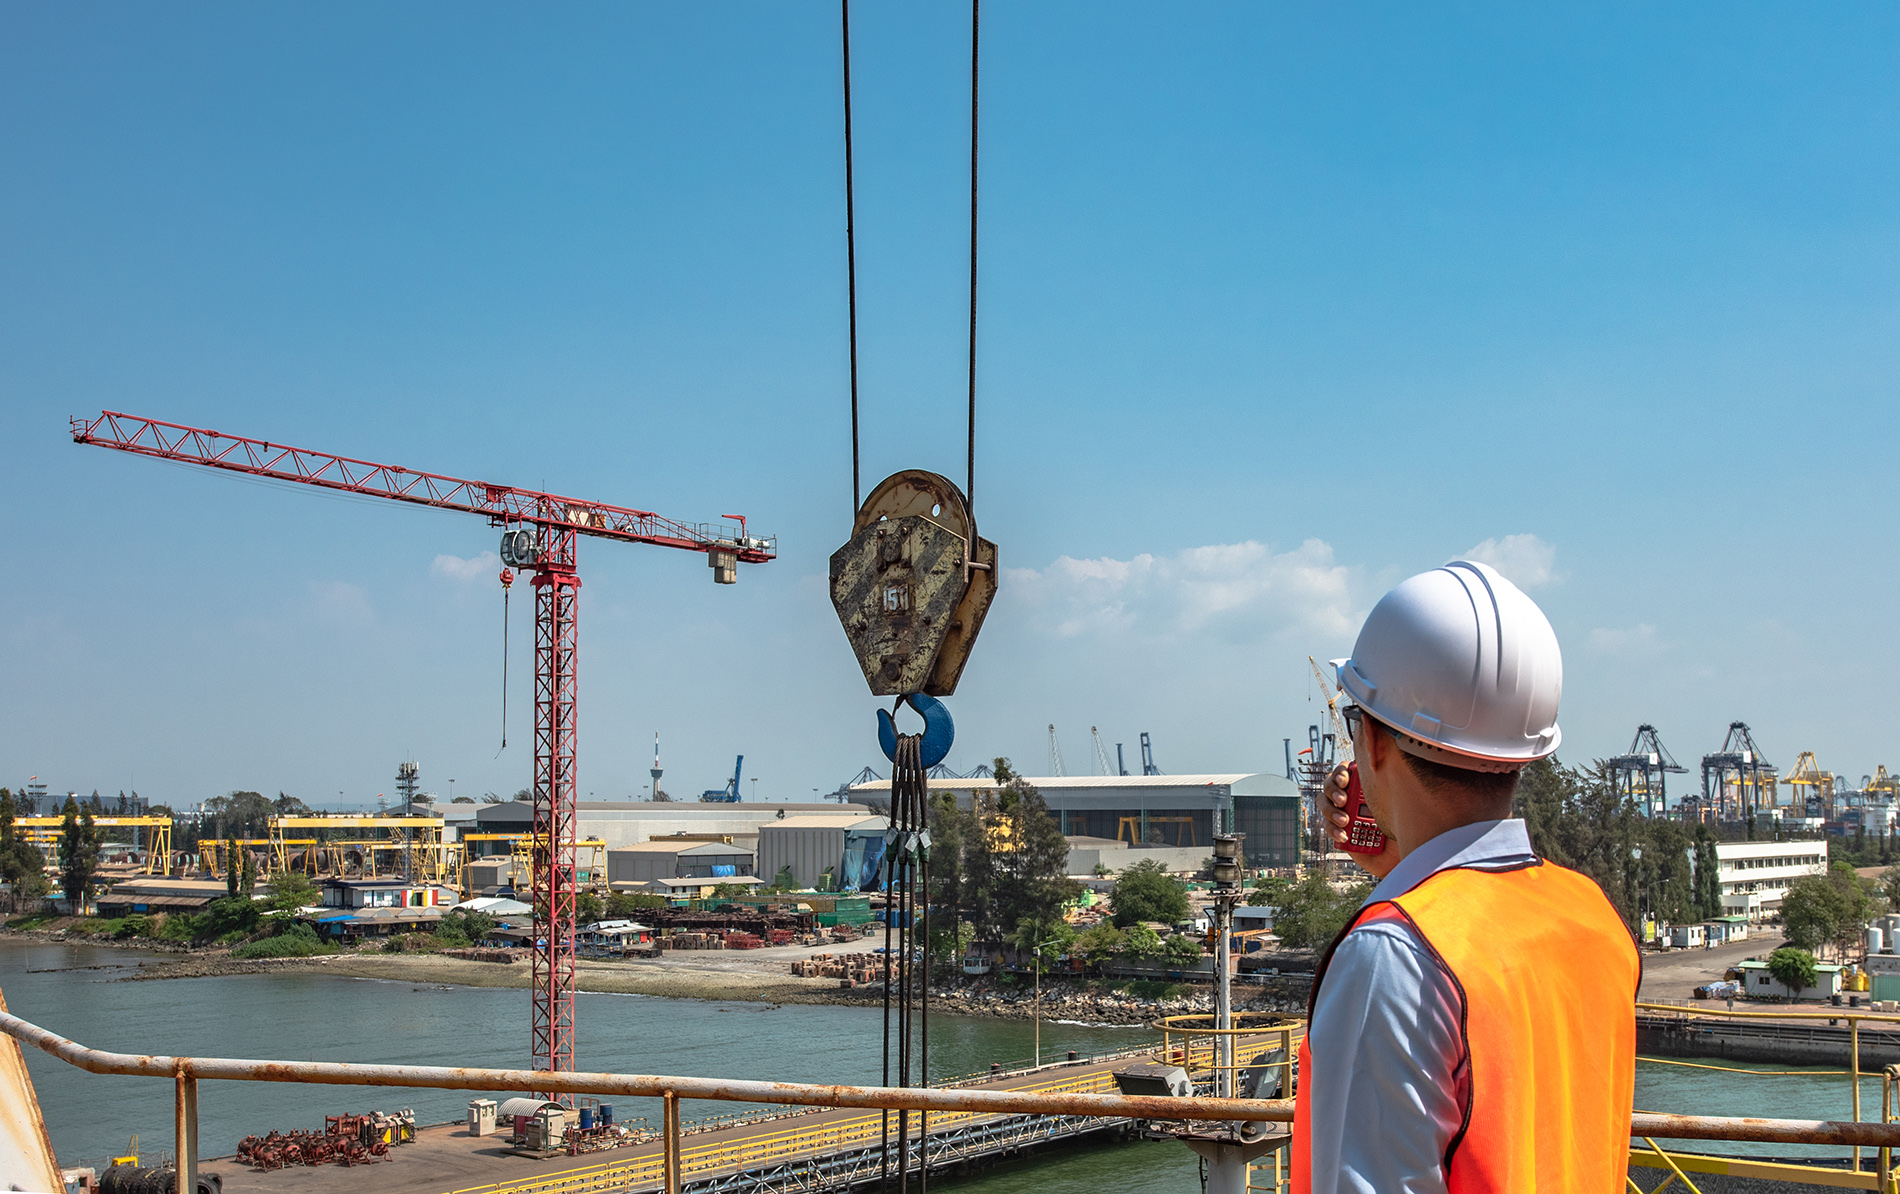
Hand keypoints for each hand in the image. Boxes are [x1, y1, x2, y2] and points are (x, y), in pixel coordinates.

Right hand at [1326, 763, 1399, 878]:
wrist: (1398, 856)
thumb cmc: (1404, 829)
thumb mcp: (1402, 806)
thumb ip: (1393, 791)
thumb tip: (1388, 775)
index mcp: (1364, 785)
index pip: (1345, 770)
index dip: (1341, 772)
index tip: (1345, 781)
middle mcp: (1351, 796)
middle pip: (1329, 784)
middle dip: (1333, 791)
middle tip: (1343, 801)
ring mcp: (1342, 812)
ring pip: (1324, 804)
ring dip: (1331, 810)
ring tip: (1345, 821)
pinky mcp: (1337, 830)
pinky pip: (1327, 826)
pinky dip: (1333, 830)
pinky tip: (1344, 836)